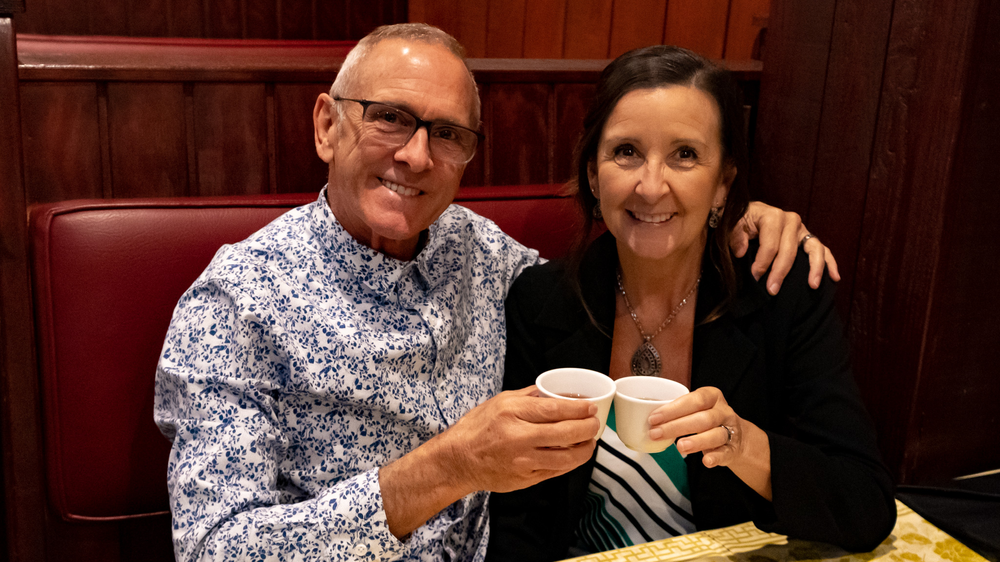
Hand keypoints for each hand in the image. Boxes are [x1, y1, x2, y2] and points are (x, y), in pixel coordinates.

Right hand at [442, 386, 598, 493]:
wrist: (458, 460)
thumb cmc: (477, 428)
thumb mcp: (500, 401)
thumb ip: (529, 396)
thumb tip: (556, 392)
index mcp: (512, 413)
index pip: (554, 410)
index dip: (578, 409)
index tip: (590, 407)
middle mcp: (518, 437)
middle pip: (566, 433)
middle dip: (588, 428)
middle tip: (595, 422)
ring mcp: (523, 461)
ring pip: (567, 458)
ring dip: (585, 448)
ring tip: (590, 440)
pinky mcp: (526, 478)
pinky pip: (557, 471)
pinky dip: (571, 463)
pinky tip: (575, 454)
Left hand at [646, 387, 742, 465]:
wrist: (738, 437)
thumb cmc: (708, 419)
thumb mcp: (696, 409)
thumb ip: (678, 412)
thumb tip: (650, 420)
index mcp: (712, 397)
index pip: (694, 400)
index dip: (673, 409)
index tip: (653, 418)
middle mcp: (723, 412)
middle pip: (702, 418)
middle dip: (677, 426)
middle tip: (656, 434)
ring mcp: (730, 431)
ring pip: (715, 434)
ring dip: (697, 441)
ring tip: (679, 446)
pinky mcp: (733, 449)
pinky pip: (725, 453)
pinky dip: (715, 457)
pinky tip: (705, 461)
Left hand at [730, 201, 840, 294]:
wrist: (746, 215)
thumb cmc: (740, 222)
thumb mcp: (732, 225)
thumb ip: (735, 236)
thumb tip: (741, 251)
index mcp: (772, 215)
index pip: (770, 244)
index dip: (762, 263)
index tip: (755, 277)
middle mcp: (791, 220)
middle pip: (789, 250)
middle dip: (780, 272)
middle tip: (772, 290)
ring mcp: (802, 230)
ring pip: (814, 248)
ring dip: (814, 268)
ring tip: (812, 285)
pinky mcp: (807, 239)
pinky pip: (822, 250)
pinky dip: (829, 263)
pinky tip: (835, 277)